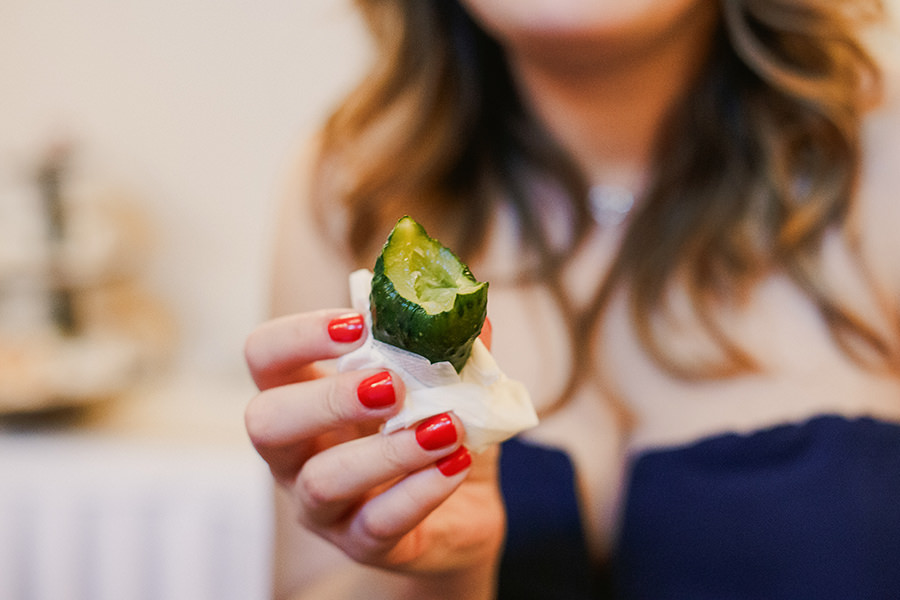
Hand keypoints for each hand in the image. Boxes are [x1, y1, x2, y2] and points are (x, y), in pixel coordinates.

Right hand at [244, 309, 504, 578]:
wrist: (465, 509)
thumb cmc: (435, 431)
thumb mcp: (445, 382)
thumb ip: (449, 345)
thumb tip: (465, 303)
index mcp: (304, 394)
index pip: (265, 355)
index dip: (299, 335)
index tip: (359, 323)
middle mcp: (296, 451)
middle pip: (265, 421)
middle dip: (327, 398)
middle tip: (392, 386)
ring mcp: (322, 505)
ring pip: (321, 481)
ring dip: (386, 451)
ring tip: (443, 428)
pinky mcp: (361, 544)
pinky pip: (377, 524)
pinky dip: (420, 491)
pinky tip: (456, 464)